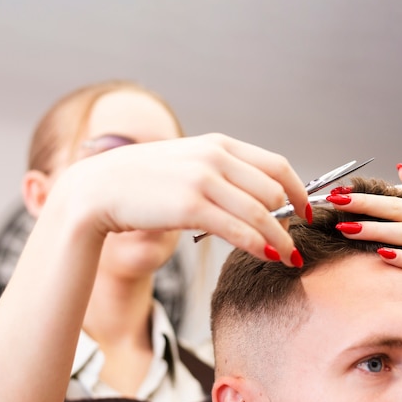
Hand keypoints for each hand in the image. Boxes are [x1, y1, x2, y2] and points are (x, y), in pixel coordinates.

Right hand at [49, 133, 308, 266]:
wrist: (96, 189)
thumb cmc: (144, 181)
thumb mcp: (188, 165)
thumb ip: (222, 175)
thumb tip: (258, 199)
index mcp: (218, 144)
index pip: (276, 165)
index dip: (299, 190)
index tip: (306, 210)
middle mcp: (215, 156)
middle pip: (273, 190)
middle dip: (290, 220)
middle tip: (294, 242)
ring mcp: (202, 178)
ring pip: (261, 212)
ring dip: (281, 239)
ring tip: (289, 258)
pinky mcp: (189, 205)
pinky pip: (238, 229)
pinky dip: (259, 245)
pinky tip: (268, 256)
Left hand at [330, 164, 401, 301]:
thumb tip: (400, 166)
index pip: (396, 193)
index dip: (367, 192)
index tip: (340, 191)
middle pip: (397, 208)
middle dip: (364, 204)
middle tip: (336, 203)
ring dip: (373, 230)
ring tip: (346, 228)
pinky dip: (401, 257)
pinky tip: (380, 254)